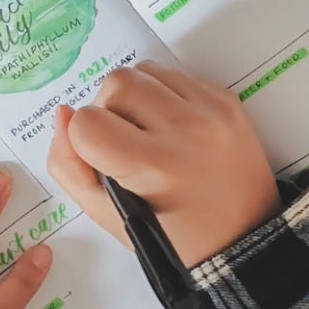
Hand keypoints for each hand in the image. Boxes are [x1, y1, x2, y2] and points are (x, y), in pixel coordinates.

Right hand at [47, 61, 280, 267]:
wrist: (244, 238)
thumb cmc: (172, 238)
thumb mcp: (109, 217)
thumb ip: (70, 167)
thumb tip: (64, 113)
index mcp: (152, 167)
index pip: (87, 122)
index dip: (85, 139)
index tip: (105, 159)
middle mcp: (184, 131)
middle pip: (117, 82)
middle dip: (109, 108)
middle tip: (125, 140)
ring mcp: (211, 111)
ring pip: (146, 70)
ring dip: (136, 94)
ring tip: (149, 129)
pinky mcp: (227, 99)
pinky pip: (178, 74)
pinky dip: (165, 93)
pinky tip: (173, 124)